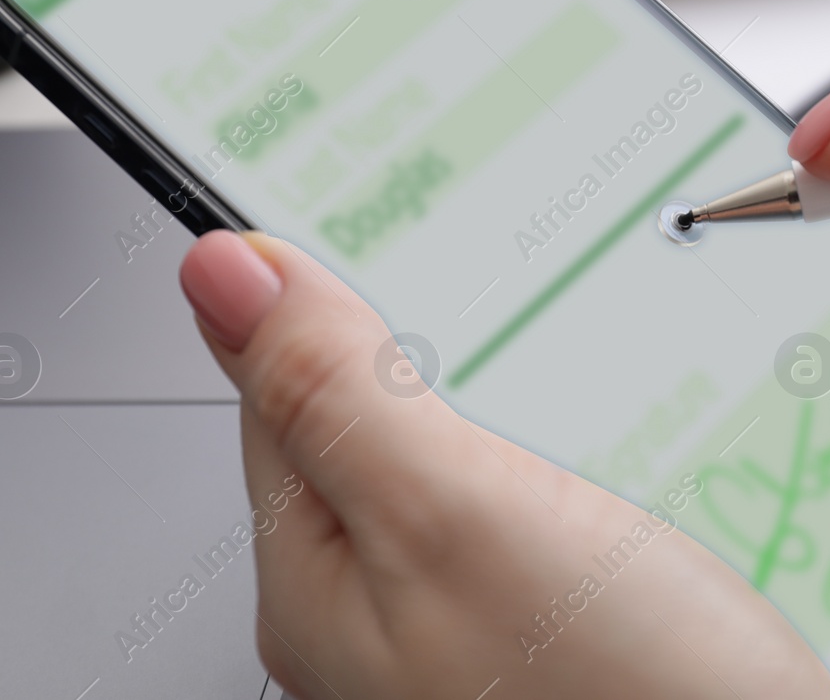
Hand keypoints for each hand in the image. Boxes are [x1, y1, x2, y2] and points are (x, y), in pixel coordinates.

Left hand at [178, 231, 829, 699]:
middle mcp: (382, 612)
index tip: (384, 205)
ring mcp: (472, 622)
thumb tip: (222, 274)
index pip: (279, 387)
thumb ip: (338, 391)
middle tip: (497, 268)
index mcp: (318, 582)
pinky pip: (530, 499)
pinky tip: (606, 432)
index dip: (325, 290)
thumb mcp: (456, 513)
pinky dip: (566, 443)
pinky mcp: (554, 623)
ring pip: (462, 451)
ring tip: (559, 334)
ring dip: (510, 386)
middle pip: (373, 416)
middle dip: (437, 338)